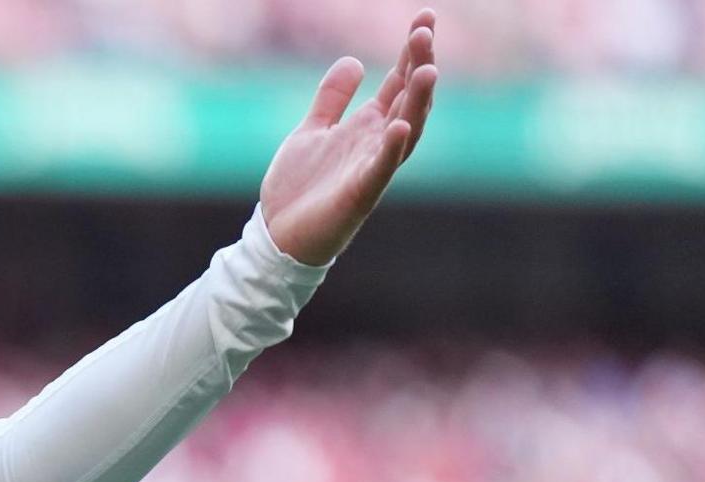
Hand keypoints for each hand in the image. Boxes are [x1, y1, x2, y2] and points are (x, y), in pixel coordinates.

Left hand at [260, 11, 438, 266]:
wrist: (277, 237)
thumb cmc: (299, 188)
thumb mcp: (312, 130)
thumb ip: (333, 98)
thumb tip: (355, 60)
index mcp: (368, 126)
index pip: (399, 81)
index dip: (412, 51)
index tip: (424, 18)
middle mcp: (377, 143)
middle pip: (409, 98)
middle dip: (420, 65)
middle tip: (424, 31)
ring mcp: (372, 168)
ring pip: (405, 129)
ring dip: (417, 101)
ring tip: (427, 69)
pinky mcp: (359, 194)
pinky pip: (380, 169)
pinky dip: (390, 147)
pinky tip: (397, 124)